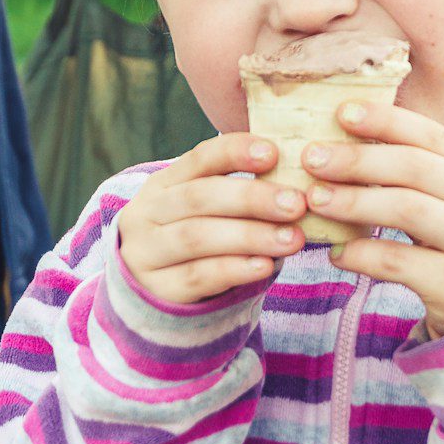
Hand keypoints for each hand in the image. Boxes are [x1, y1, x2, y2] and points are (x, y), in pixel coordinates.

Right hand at [117, 133, 306, 304]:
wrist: (158, 291)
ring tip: (292, 239)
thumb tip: (297, 175)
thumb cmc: (201, 236)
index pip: (199, 158)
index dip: (234, 152)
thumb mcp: (208, 208)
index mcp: (164, 183)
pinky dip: (235, 269)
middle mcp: (148, 213)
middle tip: (296, 204)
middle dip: (251, 198)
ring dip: (250, 235)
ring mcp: (147, 252)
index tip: (273, 153)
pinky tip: (265, 265)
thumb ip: (239, 191)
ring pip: (198, 237)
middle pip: (200, 197)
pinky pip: (198, 276)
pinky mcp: (158, 290)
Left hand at [301, 102, 443, 337]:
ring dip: (354, 201)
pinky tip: (336, 252)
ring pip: (407, 210)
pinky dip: (360, 253)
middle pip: (416, 168)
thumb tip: (354, 135)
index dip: (386, 121)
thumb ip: (428, 172)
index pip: (434, 137)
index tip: (342, 112)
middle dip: (359, 159)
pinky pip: (398, 263)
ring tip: (316, 199)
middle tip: (312, 158)